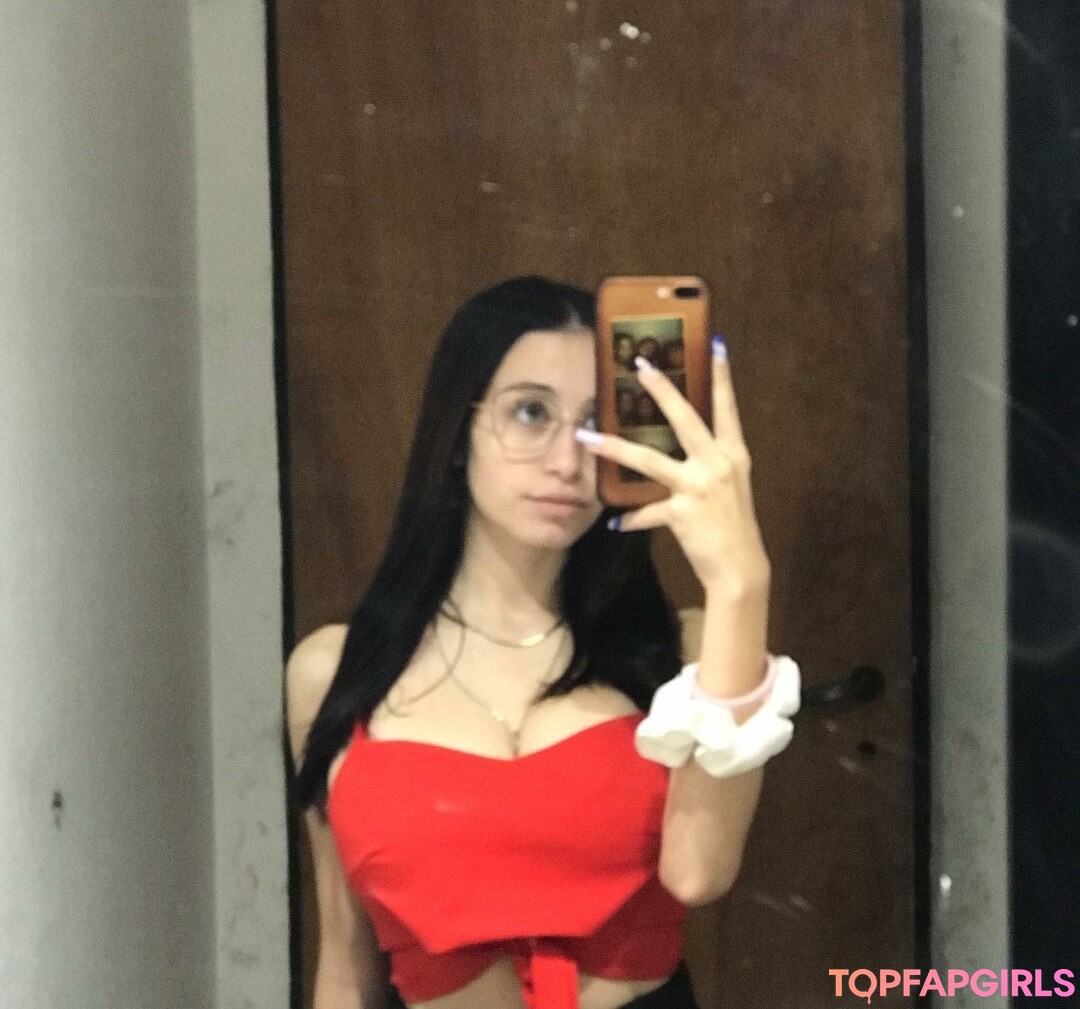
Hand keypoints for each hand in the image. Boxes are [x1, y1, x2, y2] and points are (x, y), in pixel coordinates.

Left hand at [576, 338, 770, 595]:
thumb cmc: (732, 525)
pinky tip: (614, 522)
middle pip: (685, 418)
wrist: (741, 567)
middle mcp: (718, 464)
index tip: (714, 345)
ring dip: (614, 448)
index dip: (722, 377)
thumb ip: (708, 462)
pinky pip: (647, 511)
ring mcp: (700, 486)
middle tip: (641, 366)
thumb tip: (680, 445)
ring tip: (586, 437)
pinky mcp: (682, 511)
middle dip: (662, 389)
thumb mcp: (729, 486)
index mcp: (733, 454)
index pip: (726, 408)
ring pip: (649, 459)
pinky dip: (631, 518)